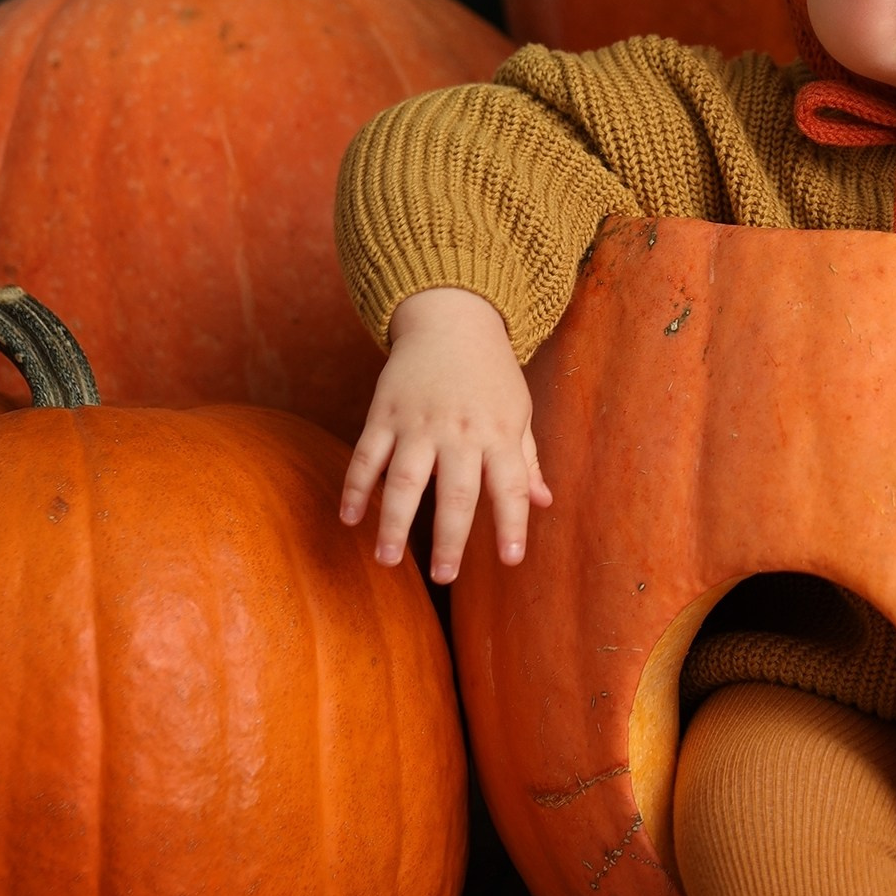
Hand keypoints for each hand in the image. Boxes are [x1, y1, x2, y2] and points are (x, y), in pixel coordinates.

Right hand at [339, 285, 552, 581]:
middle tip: (445, 577)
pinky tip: (349, 519)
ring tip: (387, 560)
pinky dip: (356, 488)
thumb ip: (526, 460)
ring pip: (406, 480)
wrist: (451, 318)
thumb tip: (545, 502)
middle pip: (457, 492)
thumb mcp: (518, 411)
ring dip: (394, 522)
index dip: (514, 523)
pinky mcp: (385, 414)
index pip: (511, 485)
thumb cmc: (491, 373)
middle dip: (451, 538)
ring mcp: (419, 422)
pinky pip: (368, 456)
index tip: (511, 560)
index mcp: (499, 432)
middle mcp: (460, 431)